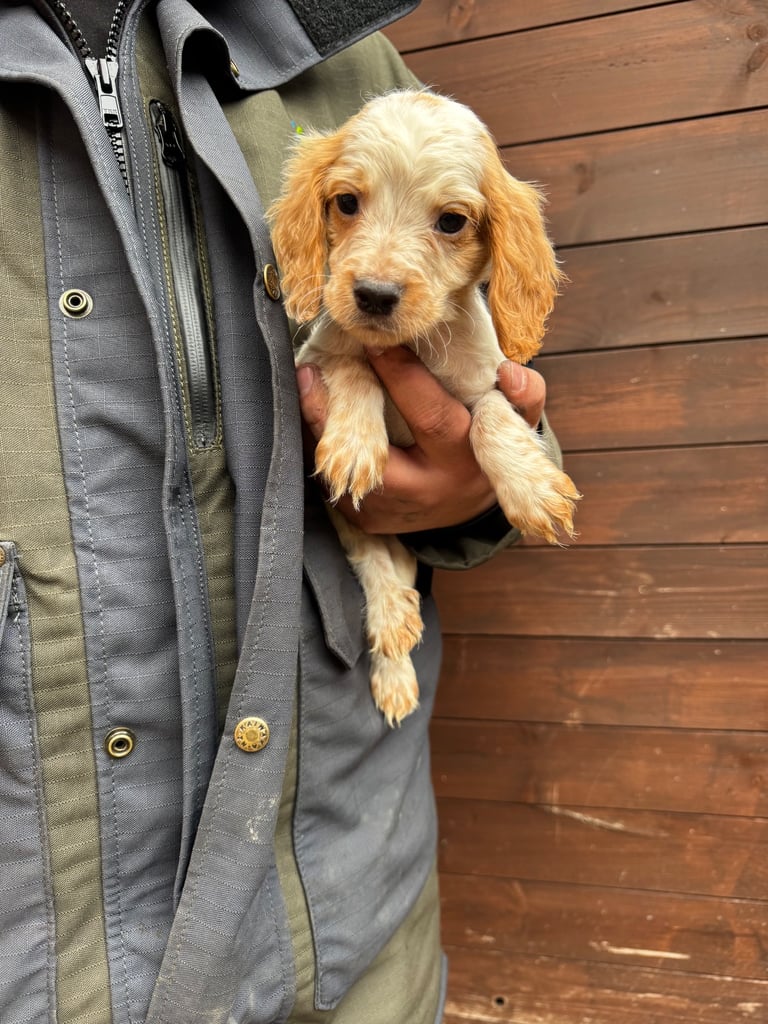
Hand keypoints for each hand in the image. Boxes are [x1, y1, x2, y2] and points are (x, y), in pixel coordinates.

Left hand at [296, 348, 545, 533]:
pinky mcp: (368, 521)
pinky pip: (335, 483)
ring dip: (318, 432)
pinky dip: (320, 449)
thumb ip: (524, 395)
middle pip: (374, 457)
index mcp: (463, 461)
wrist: (469, 504)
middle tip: (312, 371)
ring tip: (304, 385)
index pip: (431, 416)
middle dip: (337, 416)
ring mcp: (393, 512)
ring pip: (345, 472)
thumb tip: (510, 372)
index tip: (375, 341)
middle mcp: (427, 492)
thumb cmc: (488, 446)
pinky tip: (309, 417)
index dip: (401, 377)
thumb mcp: (517, 422)